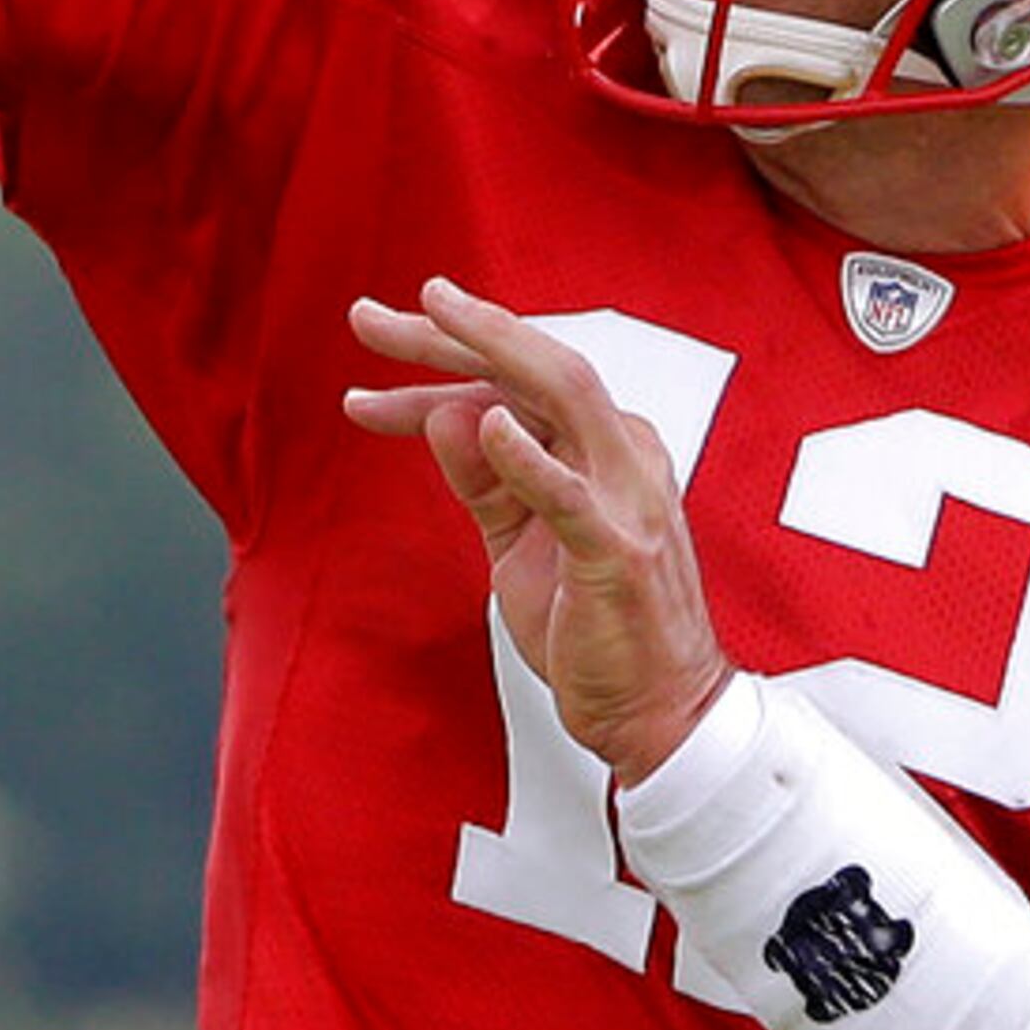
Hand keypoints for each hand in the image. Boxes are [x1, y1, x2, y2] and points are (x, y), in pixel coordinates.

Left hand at [345, 277, 732, 782]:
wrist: (659, 712)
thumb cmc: (597, 625)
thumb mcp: (518, 542)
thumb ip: (483, 482)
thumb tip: (442, 416)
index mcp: (603, 446)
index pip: (514, 384)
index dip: (437, 366)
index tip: (371, 360)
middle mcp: (623, 453)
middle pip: (536, 366)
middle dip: (451, 333)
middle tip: (370, 316)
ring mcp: (628, 497)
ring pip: (565, 395)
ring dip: (494, 352)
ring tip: (432, 320)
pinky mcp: (619, 552)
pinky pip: (572, 495)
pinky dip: (529, 457)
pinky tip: (488, 423)